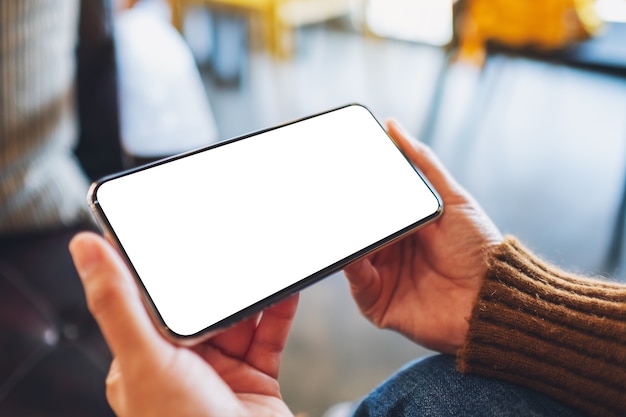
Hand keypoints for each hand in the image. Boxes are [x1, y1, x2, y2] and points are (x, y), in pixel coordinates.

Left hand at [69, 232, 297, 416]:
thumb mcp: (144, 360)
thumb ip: (117, 304)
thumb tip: (83, 247)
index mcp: (144, 359)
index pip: (150, 301)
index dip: (162, 266)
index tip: (172, 230)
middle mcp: (183, 365)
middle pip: (200, 306)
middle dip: (215, 276)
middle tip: (227, 237)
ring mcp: (222, 371)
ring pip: (237, 317)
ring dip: (249, 290)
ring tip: (261, 257)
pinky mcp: (256, 377)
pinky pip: (269, 333)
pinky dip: (279, 309)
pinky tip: (286, 287)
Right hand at [344, 120, 502, 354]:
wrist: (493, 299)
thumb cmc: (479, 249)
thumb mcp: (452, 198)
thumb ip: (423, 162)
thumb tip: (393, 125)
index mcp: (403, 228)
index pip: (371, 207)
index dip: (357, 192)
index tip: (341, 172)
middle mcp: (389, 252)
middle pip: (358, 229)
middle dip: (346, 214)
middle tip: (332, 194)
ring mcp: (382, 278)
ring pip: (352, 253)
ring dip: (347, 238)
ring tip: (340, 220)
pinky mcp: (378, 304)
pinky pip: (357, 283)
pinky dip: (352, 266)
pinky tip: (353, 251)